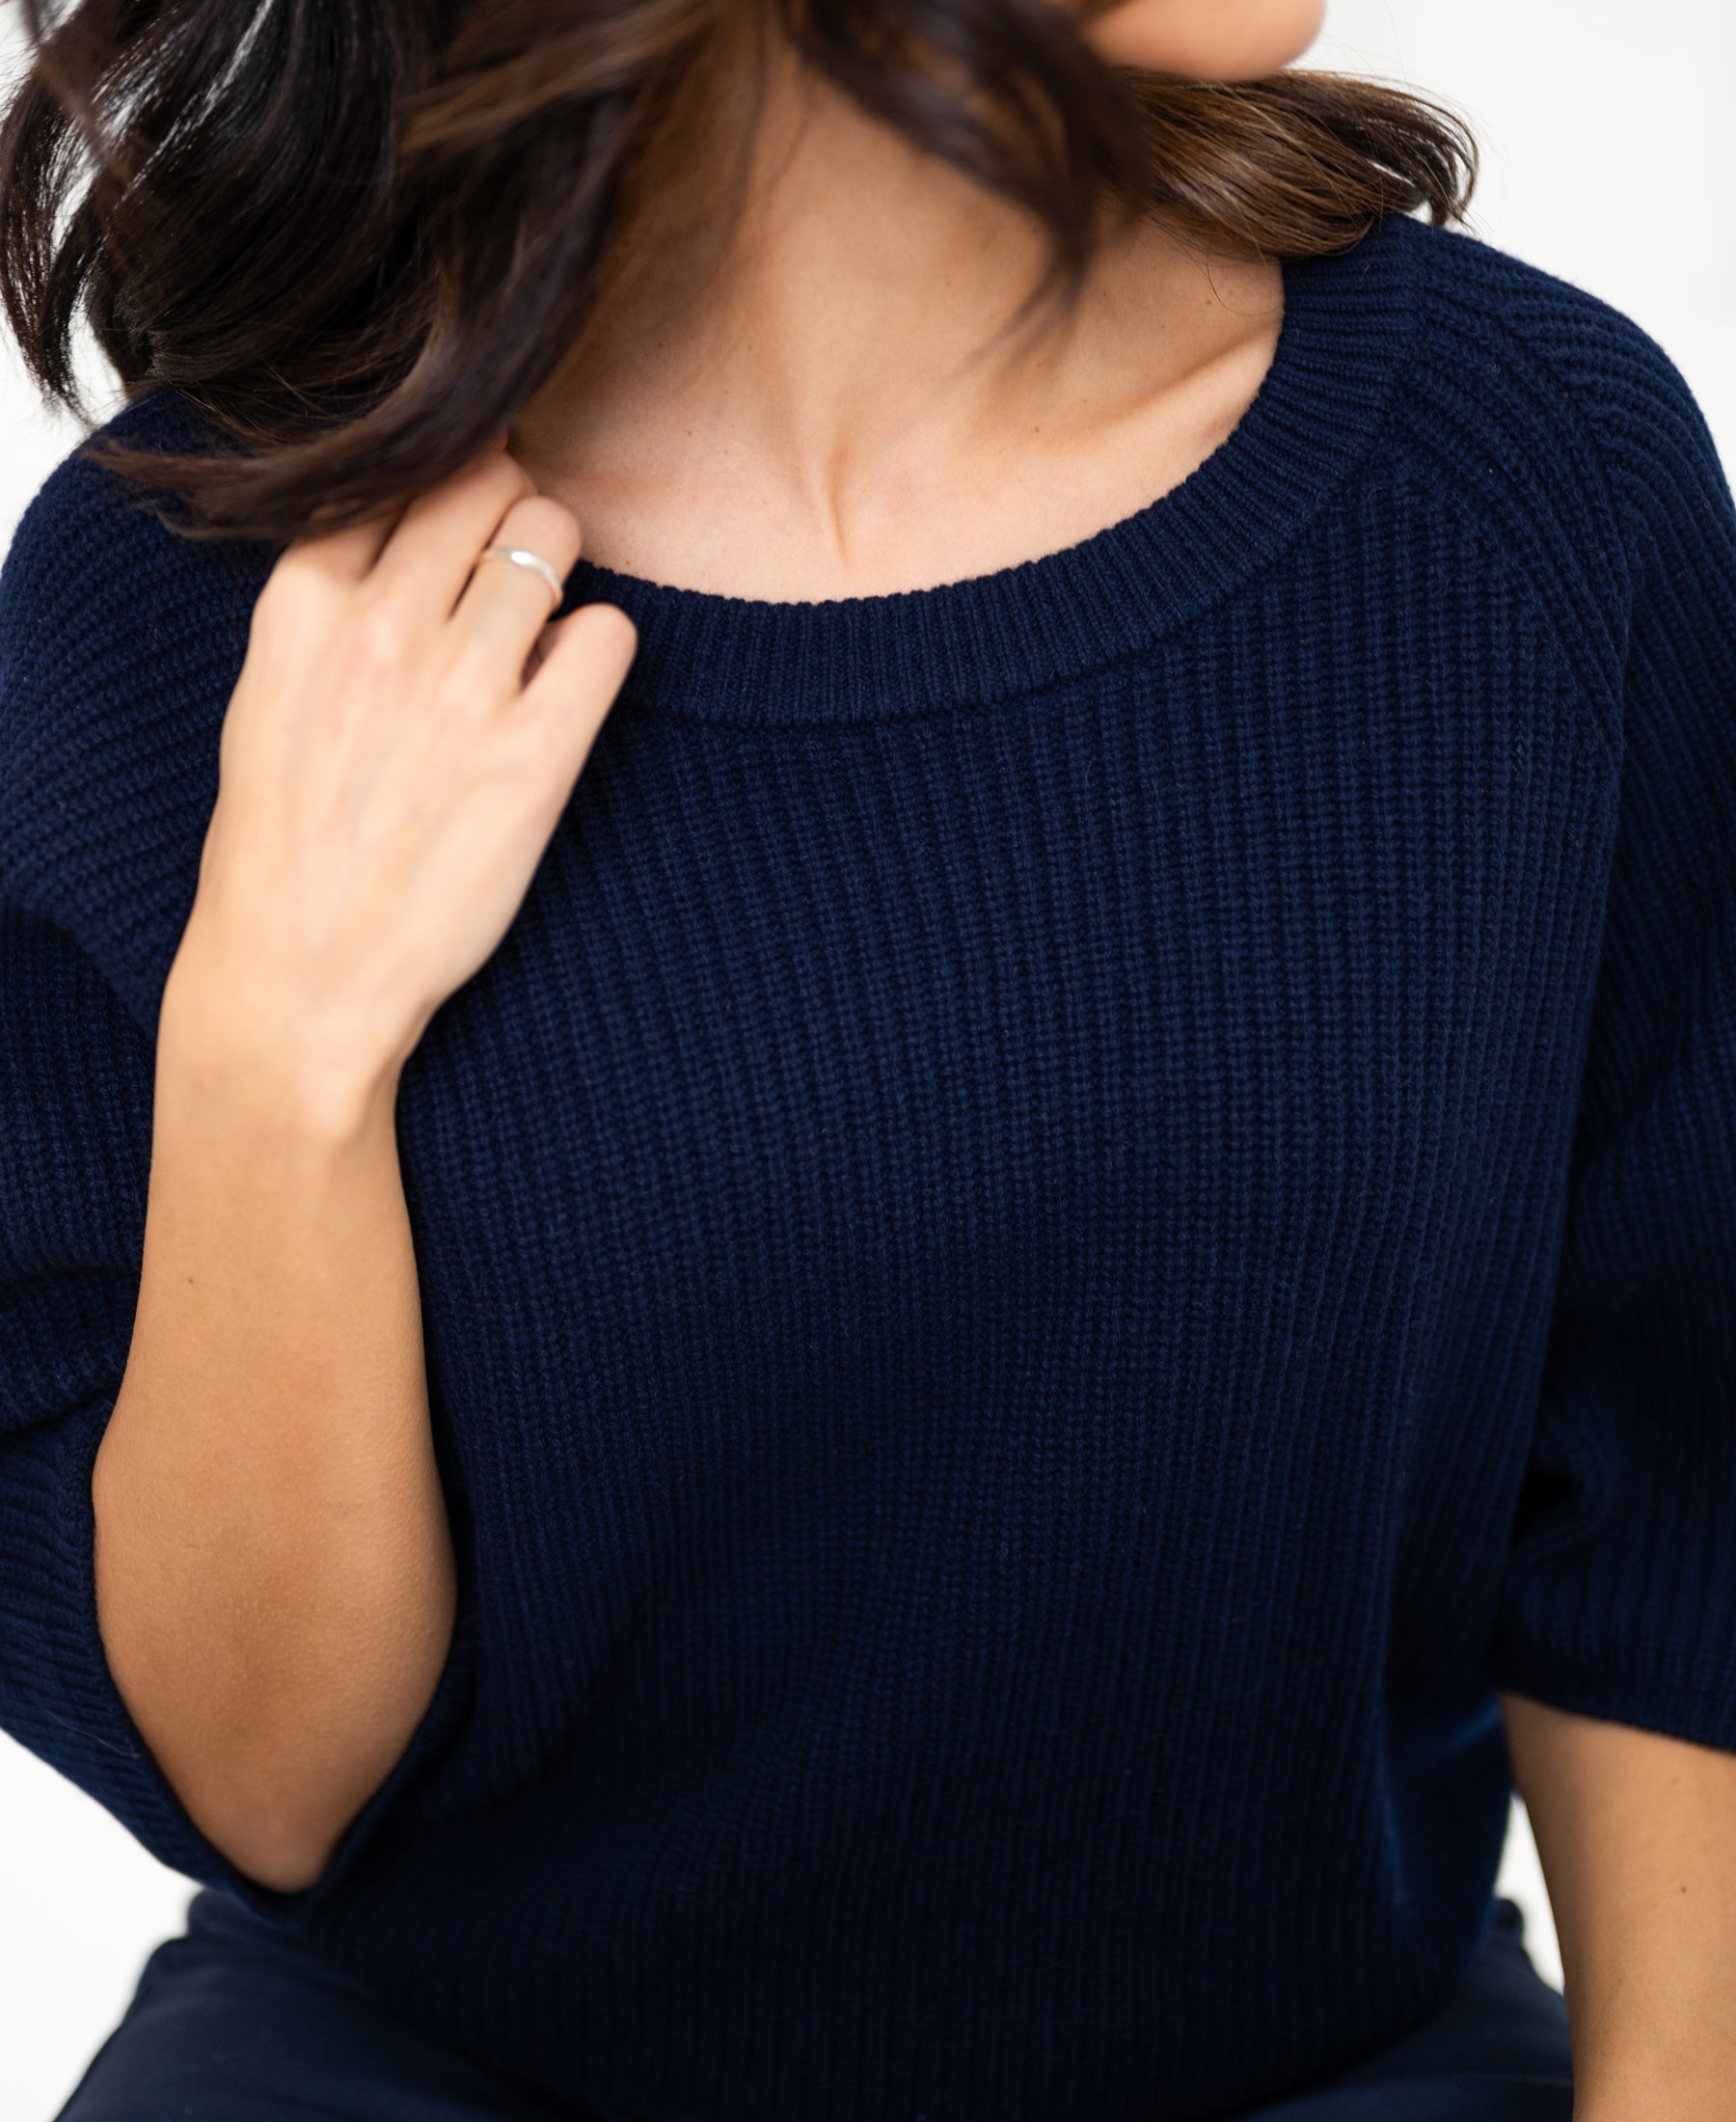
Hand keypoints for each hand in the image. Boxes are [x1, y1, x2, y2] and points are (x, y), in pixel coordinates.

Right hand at [163, 442, 636, 1131]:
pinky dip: (600, 648)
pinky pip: (607, 633)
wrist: (301, 978)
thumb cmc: (283, 849)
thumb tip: (405, 537)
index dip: (438, 485)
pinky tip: (566, 694)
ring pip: (552, 536)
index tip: (454, 528)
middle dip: (508, 506)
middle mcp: (380, 625)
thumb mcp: (269, 695)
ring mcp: (460, 687)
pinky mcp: (534, 754)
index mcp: (302, 603)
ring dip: (559, 573)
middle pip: (484, 476)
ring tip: (537, 639)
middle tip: (514, 566)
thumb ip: (331, 605)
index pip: (393, 468)